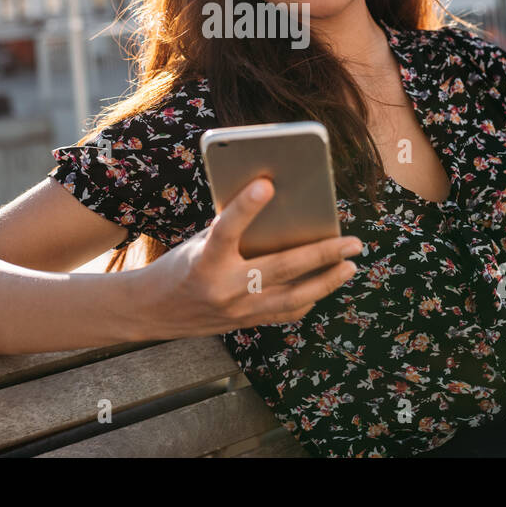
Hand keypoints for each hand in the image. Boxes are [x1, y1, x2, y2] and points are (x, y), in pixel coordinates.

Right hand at [141, 176, 361, 338]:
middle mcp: (221, 288)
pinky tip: (325, 285)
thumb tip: (279, 209)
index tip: (267, 183)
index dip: (245, 207)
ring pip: (292, 297)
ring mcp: (235, 311)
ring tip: (349, 266)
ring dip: (326, 281)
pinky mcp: (242, 324)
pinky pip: (284, 313)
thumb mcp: (199, 242)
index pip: (226, 230)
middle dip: (322, 254)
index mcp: (203, 260)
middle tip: (353, 242)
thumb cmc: (180, 266)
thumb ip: (233, 230)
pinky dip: (307, 299)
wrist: (152, 312)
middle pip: (280, 268)